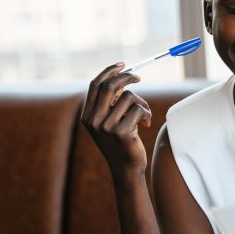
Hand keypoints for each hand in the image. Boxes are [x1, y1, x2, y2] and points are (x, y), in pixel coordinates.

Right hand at [81, 63, 151, 179]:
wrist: (126, 168)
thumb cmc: (122, 143)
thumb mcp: (110, 122)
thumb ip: (110, 104)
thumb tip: (121, 79)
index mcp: (87, 116)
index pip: (95, 85)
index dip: (109, 72)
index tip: (123, 65)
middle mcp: (93, 120)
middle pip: (110, 86)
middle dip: (126, 77)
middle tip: (139, 77)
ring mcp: (106, 126)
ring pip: (129, 97)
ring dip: (142, 103)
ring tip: (144, 114)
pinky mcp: (121, 132)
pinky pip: (138, 109)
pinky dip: (147, 114)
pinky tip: (146, 124)